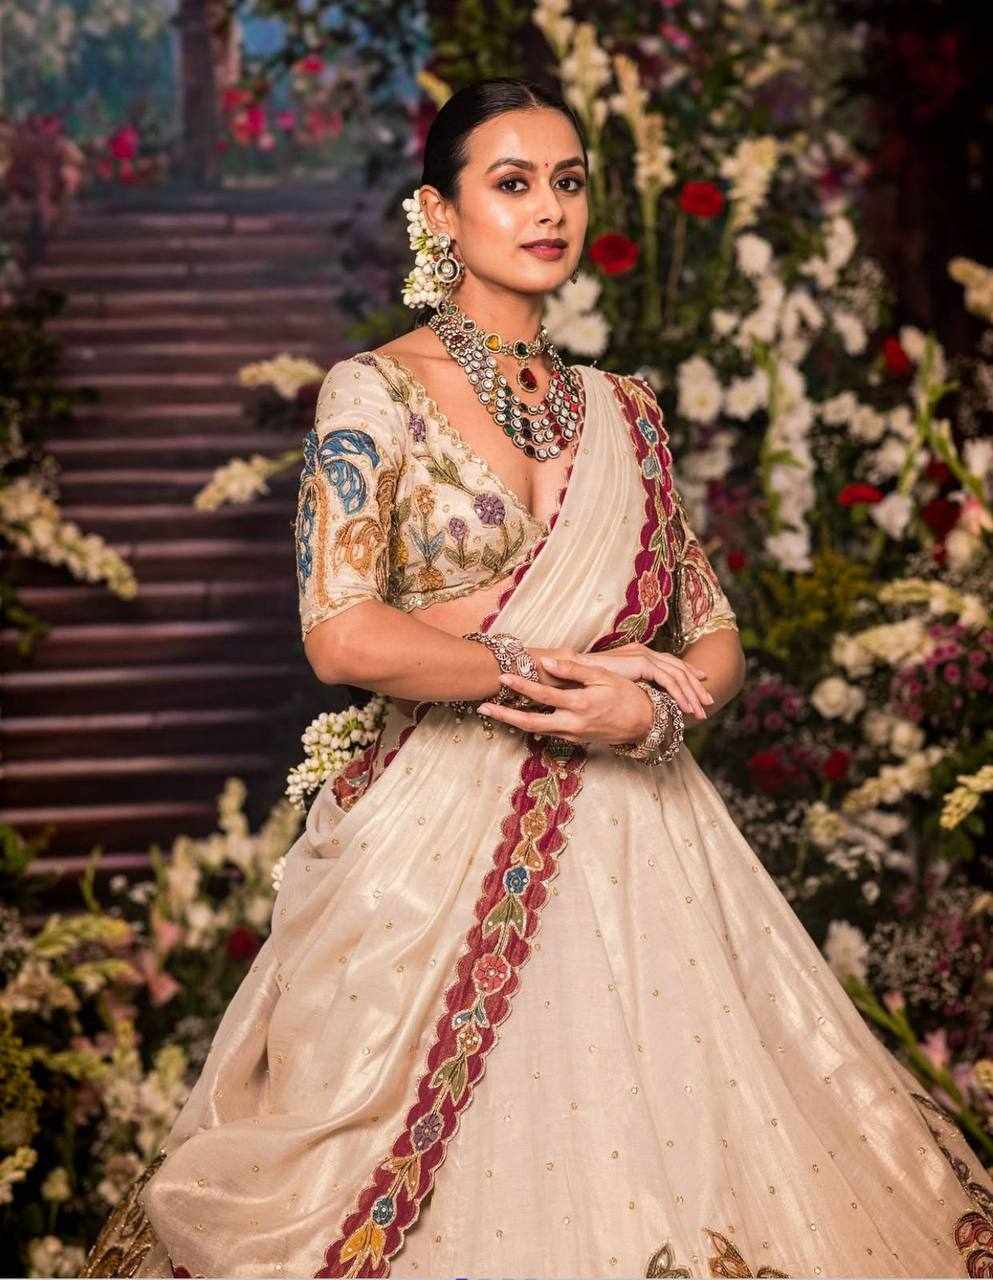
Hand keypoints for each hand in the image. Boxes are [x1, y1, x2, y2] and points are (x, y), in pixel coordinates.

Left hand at [477, 654, 661, 747]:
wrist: (645, 724)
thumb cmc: (627, 695)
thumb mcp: (604, 677)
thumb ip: (574, 670)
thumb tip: (548, 662)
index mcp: (579, 705)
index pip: (542, 695)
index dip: (520, 686)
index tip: (502, 677)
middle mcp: (572, 724)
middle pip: (530, 722)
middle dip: (504, 716)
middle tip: (482, 707)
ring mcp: (572, 735)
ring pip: (536, 730)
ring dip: (513, 721)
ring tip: (493, 711)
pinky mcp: (574, 740)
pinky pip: (548, 732)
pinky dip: (531, 725)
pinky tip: (519, 718)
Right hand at [566, 641, 712, 721]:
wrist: (571, 670)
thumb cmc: (586, 680)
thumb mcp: (613, 684)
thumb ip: (628, 687)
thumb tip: (638, 700)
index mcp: (638, 654)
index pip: (669, 664)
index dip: (686, 675)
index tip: (699, 688)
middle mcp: (644, 651)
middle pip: (678, 669)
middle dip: (695, 687)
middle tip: (708, 702)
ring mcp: (644, 655)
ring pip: (678, 676)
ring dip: (691, 694)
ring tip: (700, 712)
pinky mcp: (642, 663)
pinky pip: (668, 680)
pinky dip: (679, 694)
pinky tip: (685, 708)